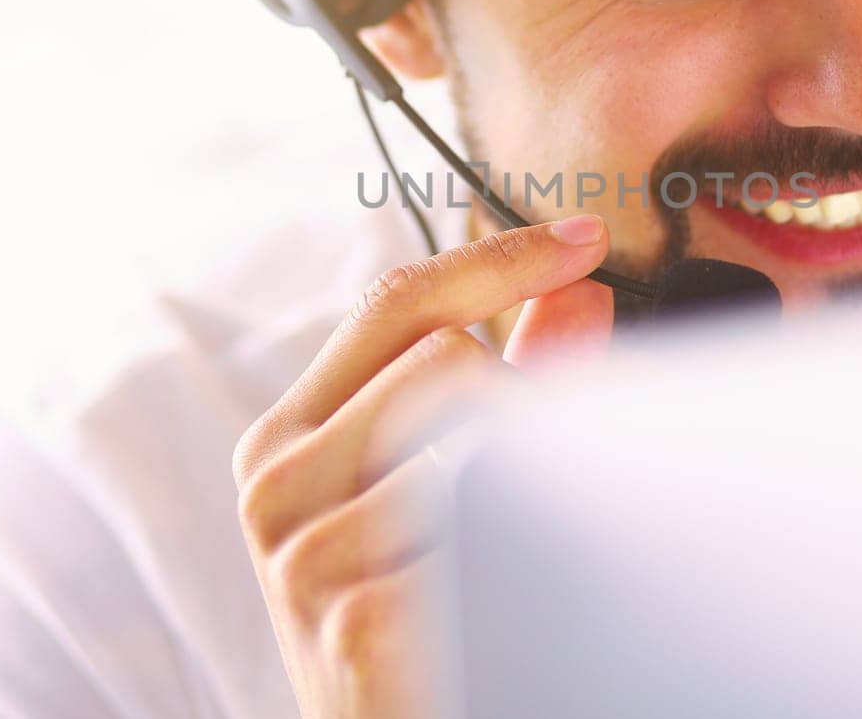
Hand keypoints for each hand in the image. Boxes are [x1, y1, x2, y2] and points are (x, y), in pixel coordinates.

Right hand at [232, 215, 613, 716]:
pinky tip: (499, 609)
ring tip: (508, 560)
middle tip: (536, 487)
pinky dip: (526, 560)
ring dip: (527, 487)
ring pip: (476, 438)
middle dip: (523, 402)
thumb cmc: (416, 618)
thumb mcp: (441, 491)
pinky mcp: (358, 623)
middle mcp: (276, 484)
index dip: (496, 260)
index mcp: (289, 437)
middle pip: (446, 361)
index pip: (395, 303)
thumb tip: (580, 293)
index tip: (584, 239)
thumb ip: (513, 384)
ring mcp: (307, 557)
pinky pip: (490, 537)